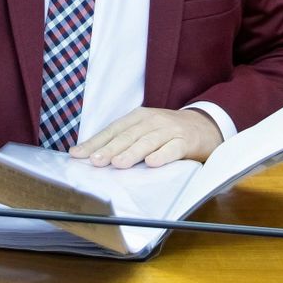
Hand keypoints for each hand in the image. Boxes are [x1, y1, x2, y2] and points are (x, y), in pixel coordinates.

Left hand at [69, 107, 221, 168]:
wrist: (205, 126)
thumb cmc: (168, 132)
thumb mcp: (144, 130)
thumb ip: (123, 141)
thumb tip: (94, 156)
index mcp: (138, 118)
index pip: (112, 130)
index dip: (95, 142)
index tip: (77, 155)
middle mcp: (152, 121)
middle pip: (128, 135)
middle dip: (110, 148)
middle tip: (95, 161)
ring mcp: (170, 130)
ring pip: (148, 141)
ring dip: (132, 153)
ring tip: (118, 164)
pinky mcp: (186, 141)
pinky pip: (173, 148)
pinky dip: (162, 155)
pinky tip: (152, 163)